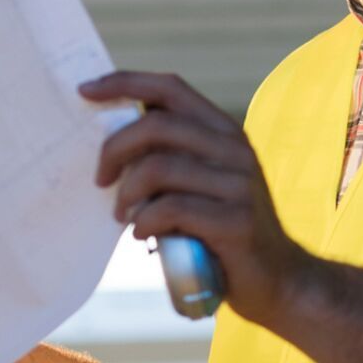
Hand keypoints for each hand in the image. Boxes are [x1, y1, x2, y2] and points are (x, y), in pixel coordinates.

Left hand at [80, 71, 315, 323]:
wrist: (277, 279)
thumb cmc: (223, 231)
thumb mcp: (202, 182)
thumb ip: (171, 157)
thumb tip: (111, 143)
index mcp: (224, 132)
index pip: (170, 89)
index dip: (125, 83)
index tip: (85, 92)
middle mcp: (235, 150)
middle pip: (157, 124)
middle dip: (114, 150)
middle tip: (101, 180)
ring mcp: (238, 185)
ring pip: (159, 167)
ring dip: (127, 193)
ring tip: (123, 215)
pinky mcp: (236, 221)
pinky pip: (172, 209)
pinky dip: (146, 221)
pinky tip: (143, 234)